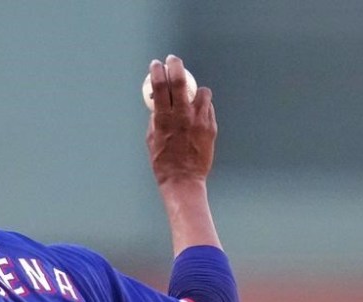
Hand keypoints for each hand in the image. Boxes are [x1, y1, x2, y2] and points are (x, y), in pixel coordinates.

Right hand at [146, 55, 216, 186]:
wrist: (183, 179)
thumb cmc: (163, 162)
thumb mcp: (151, 140)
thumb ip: (155, 119)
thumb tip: (158, 105)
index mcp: (164, 119)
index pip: (160, 86)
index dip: (157, 71)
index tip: (155, 64)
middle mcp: (182, 116)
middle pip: (180, 80)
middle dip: (175, 65)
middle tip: (172, 60)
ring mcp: (199, 120)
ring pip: (201, 92)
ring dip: (195, 90)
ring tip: (191, 96)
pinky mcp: (211, 127)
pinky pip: (207, 108)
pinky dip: (202, 107)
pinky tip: (196, 115)